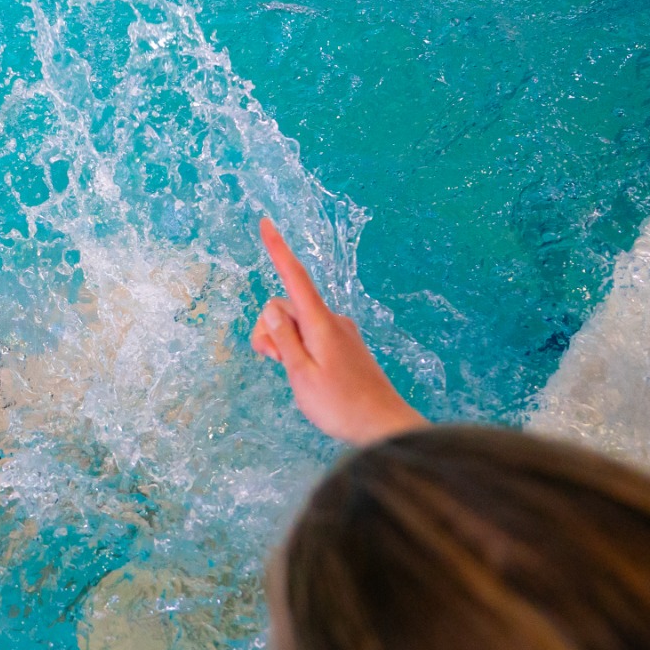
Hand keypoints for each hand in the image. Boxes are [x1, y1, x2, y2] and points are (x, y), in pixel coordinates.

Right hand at [251, 218, 427, 446]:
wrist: (383, 425)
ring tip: (295, 374)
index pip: (294, 277)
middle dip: (270, 329)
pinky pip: (311, 334)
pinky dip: (299, 348)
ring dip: (284, 342)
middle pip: (287, 307)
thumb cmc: (340, 405)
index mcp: (321, 324)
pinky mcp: (344, 344)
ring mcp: (340, 332)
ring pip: (297, 323)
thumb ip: (283, 339)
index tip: (266, 223)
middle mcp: (333, 320)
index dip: (278, 249)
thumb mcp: (301, 374)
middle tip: (275, 362)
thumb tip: (273, 309)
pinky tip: (308, 374)